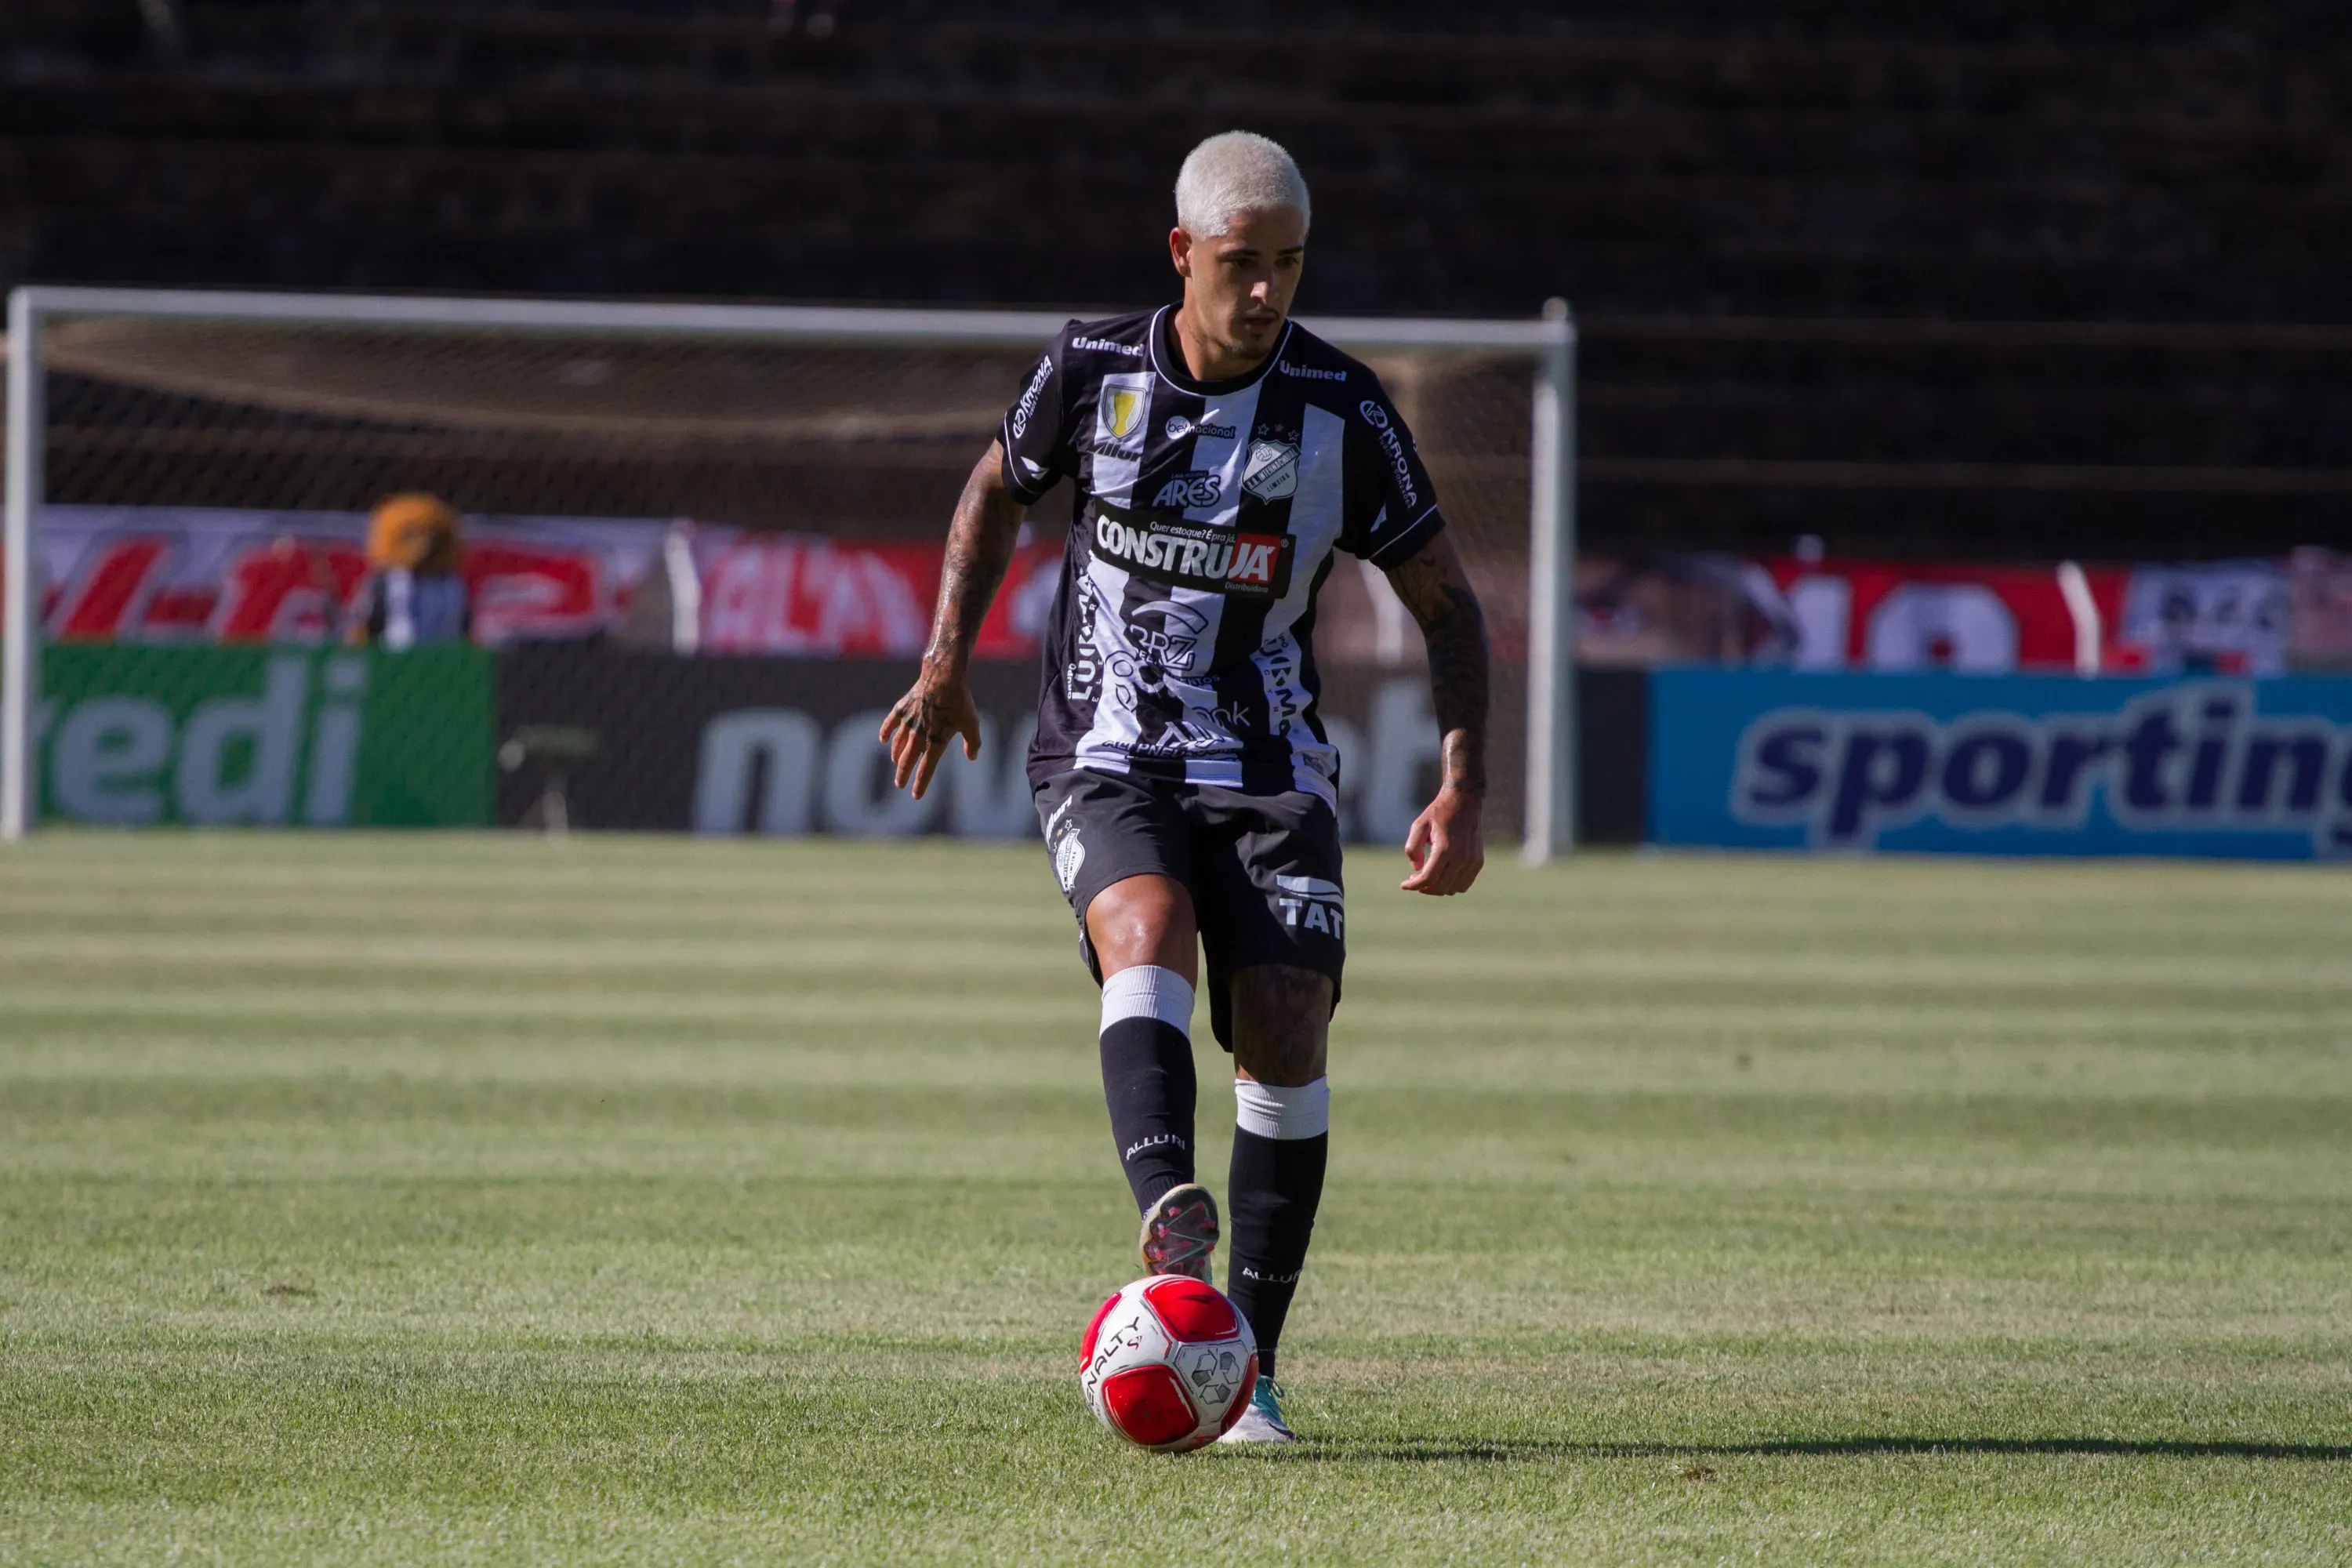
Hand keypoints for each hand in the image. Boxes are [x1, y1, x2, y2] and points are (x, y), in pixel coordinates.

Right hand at [879, 663, 981, 799]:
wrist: (943, 676)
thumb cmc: (960, 701)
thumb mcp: (972, 723)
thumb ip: (973, 743)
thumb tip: (972, 757)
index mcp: (936, 741)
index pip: (927, 769)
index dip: (921, 784)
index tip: (915, 796)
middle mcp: (919, 734)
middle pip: (908, 760)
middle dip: (903, 774)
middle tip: (899, 784)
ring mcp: (909, 721)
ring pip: (899, 743)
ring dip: (896, 756)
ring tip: (895, 763)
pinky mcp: (903, 707)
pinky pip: (891, 722)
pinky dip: (886, 732)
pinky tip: (883, 740)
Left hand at [1400, 785, 1483, 894]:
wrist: (1464, 801)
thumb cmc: (1439, 813)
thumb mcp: (1419, 825)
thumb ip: (1413, 848)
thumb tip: (1417, 870)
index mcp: (1445, 848)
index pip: (1428, 878)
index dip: (1413, 886)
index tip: (1404, 885)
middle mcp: (1461, 857)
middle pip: (1441, 887)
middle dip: (1425, 889)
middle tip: (1415, 881)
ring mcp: (1472, 860)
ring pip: (1453, 889)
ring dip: (1439, 888)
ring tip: (1429, 878)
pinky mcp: (1478, 861)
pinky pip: (1464, 884)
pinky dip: (1452, 885)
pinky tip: (1443, 876)